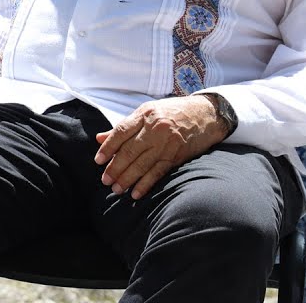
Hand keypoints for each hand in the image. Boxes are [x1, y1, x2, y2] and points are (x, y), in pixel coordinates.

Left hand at [94, 96, 228, 199]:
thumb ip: (124, 126)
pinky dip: (146, 184)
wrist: (207, 114)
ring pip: (142, 163)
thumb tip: (99, 138)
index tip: (98, 161)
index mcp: (144, 114)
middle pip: (130, 150)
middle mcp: (155, 128)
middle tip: (105, 180)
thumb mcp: (147, 112)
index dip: (108, 147)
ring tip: (116, 189)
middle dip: (115, 167)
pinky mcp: (177, 155)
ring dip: (127, 178)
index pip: (121, 132)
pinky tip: (136, 193)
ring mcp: (167, 142)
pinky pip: (158, 172)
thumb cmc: (173, 112)